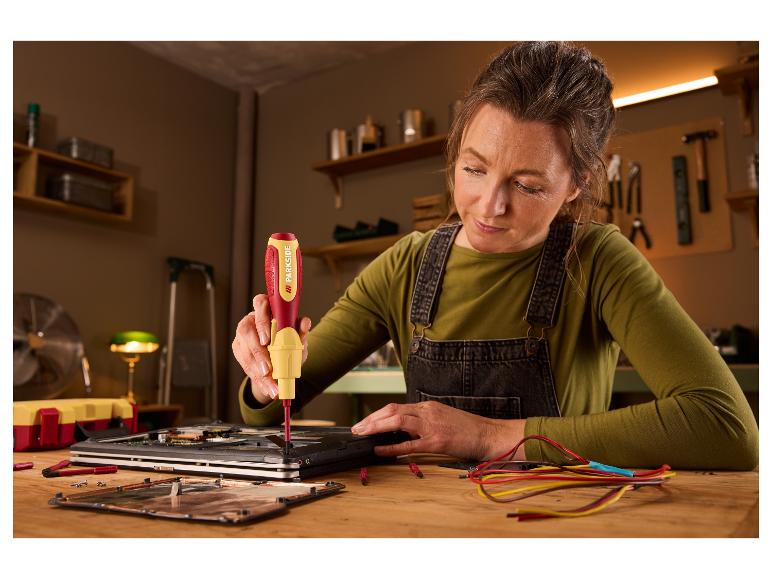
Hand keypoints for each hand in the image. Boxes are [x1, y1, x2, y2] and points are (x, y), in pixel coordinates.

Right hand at [231, 294, 311, 404]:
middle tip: (268, 368)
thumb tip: (305, 322)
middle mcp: (251, 319)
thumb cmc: (290, 344)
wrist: (282, 362)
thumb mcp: (298, 341)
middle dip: (257, 351)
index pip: (260, 303)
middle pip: (246, 328)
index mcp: (267, 310)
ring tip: (272, 384)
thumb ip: (301, 332)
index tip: (267, 339)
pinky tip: (268, 387)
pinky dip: (258, 379)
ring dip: (258, 370)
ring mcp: (242, 334)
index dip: (261, 320)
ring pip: (244, 350)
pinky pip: (245, 364)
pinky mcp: (238, 349)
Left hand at [351, 401, 526, 460]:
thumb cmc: (466, 429)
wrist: (487, 434)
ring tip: (362, 435)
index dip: (377, 415)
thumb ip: (423, 421)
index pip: (396, 407)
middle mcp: (427, 412)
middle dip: (370, 420)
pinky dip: (391, 446)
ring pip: (397, 421)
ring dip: (376, 428)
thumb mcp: (442, 418)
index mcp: (427, 406)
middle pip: (392, 411)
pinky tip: (379, 449)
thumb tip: (401, 430)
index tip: (364, 422)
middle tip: (356, 429)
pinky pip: (409, 444)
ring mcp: (431, 426)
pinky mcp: (436, 441)